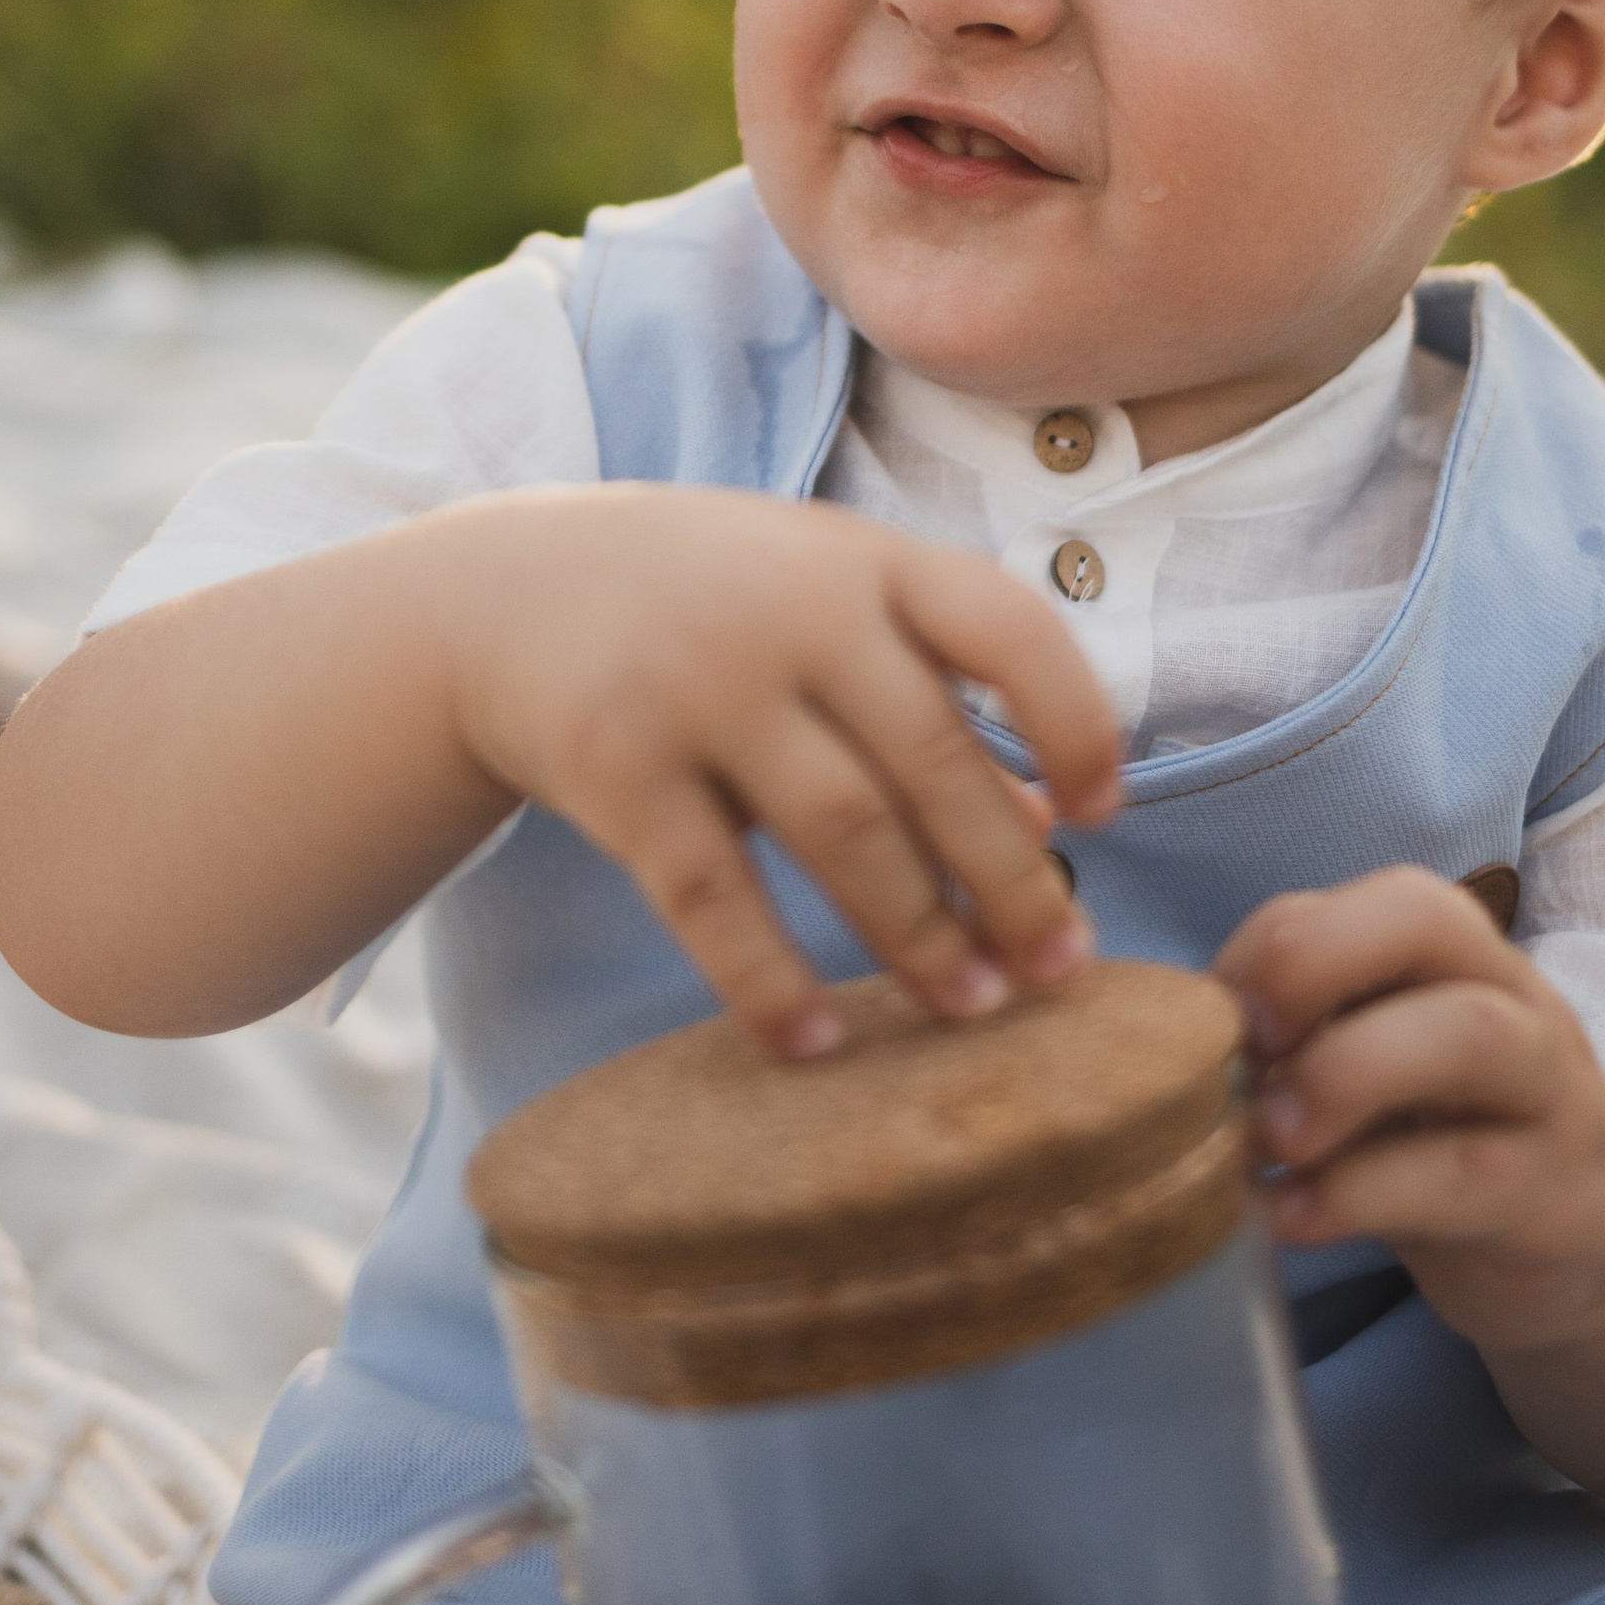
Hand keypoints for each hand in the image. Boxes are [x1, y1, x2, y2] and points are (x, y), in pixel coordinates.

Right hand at [444, 485, 1124, 1057]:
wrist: (503, 592)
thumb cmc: (713, 608)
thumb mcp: (826, 612)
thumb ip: (930, 694)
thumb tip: (1043, 826)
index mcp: (865, 561)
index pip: (1009, 628)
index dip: (1075, 722)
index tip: (1101, 814)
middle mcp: (791, 611)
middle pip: (932, 762)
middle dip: (1009, 879)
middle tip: (1060, 971)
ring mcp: (698, 685)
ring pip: (843, 833)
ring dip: (920, 936)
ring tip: (973, 1009)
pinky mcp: (615, 764)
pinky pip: (712, 895)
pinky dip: (772, 979)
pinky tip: (818, 1042)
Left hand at [1215, 867, 1604, 1364]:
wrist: (1581, 1238)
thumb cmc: (1442, 1133)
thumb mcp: (1373, 1063)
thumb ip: (1299, 1034)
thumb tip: (1180, 1045)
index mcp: (1458, 951)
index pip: (1374, 894)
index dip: (1277, 945)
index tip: (1214, 1027)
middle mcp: (1515, 996)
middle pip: (1428, 918)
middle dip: (1310, 967)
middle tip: (1243, 1057)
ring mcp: (1550, 1091)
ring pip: (1468, 1032)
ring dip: (1343, 1075)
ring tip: (1267, 1140)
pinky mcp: (1554, 1196)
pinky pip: (1463, 1176)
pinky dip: (1358, 1195)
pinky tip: (1290, 1218)